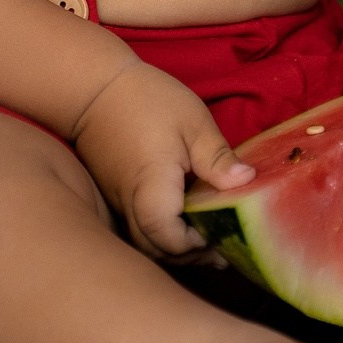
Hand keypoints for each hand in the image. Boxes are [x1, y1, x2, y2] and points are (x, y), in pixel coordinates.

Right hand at [69, 58, 252, 258]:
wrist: (95, 88)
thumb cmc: (148, 99)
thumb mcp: (193, 122)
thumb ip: (218, 158)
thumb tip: (248, 183)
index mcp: (152, 187)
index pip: (169, 239)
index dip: (196, 246)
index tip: (221, 234)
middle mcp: (129, 204)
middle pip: (157, 251)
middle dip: (190, 255)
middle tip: (222, 246)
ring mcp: (118, 203)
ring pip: (146, 244)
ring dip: (176, 248)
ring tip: (207, 239)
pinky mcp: (115, 198)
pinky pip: (139, 229)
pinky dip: (162, 235)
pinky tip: (185, 223)